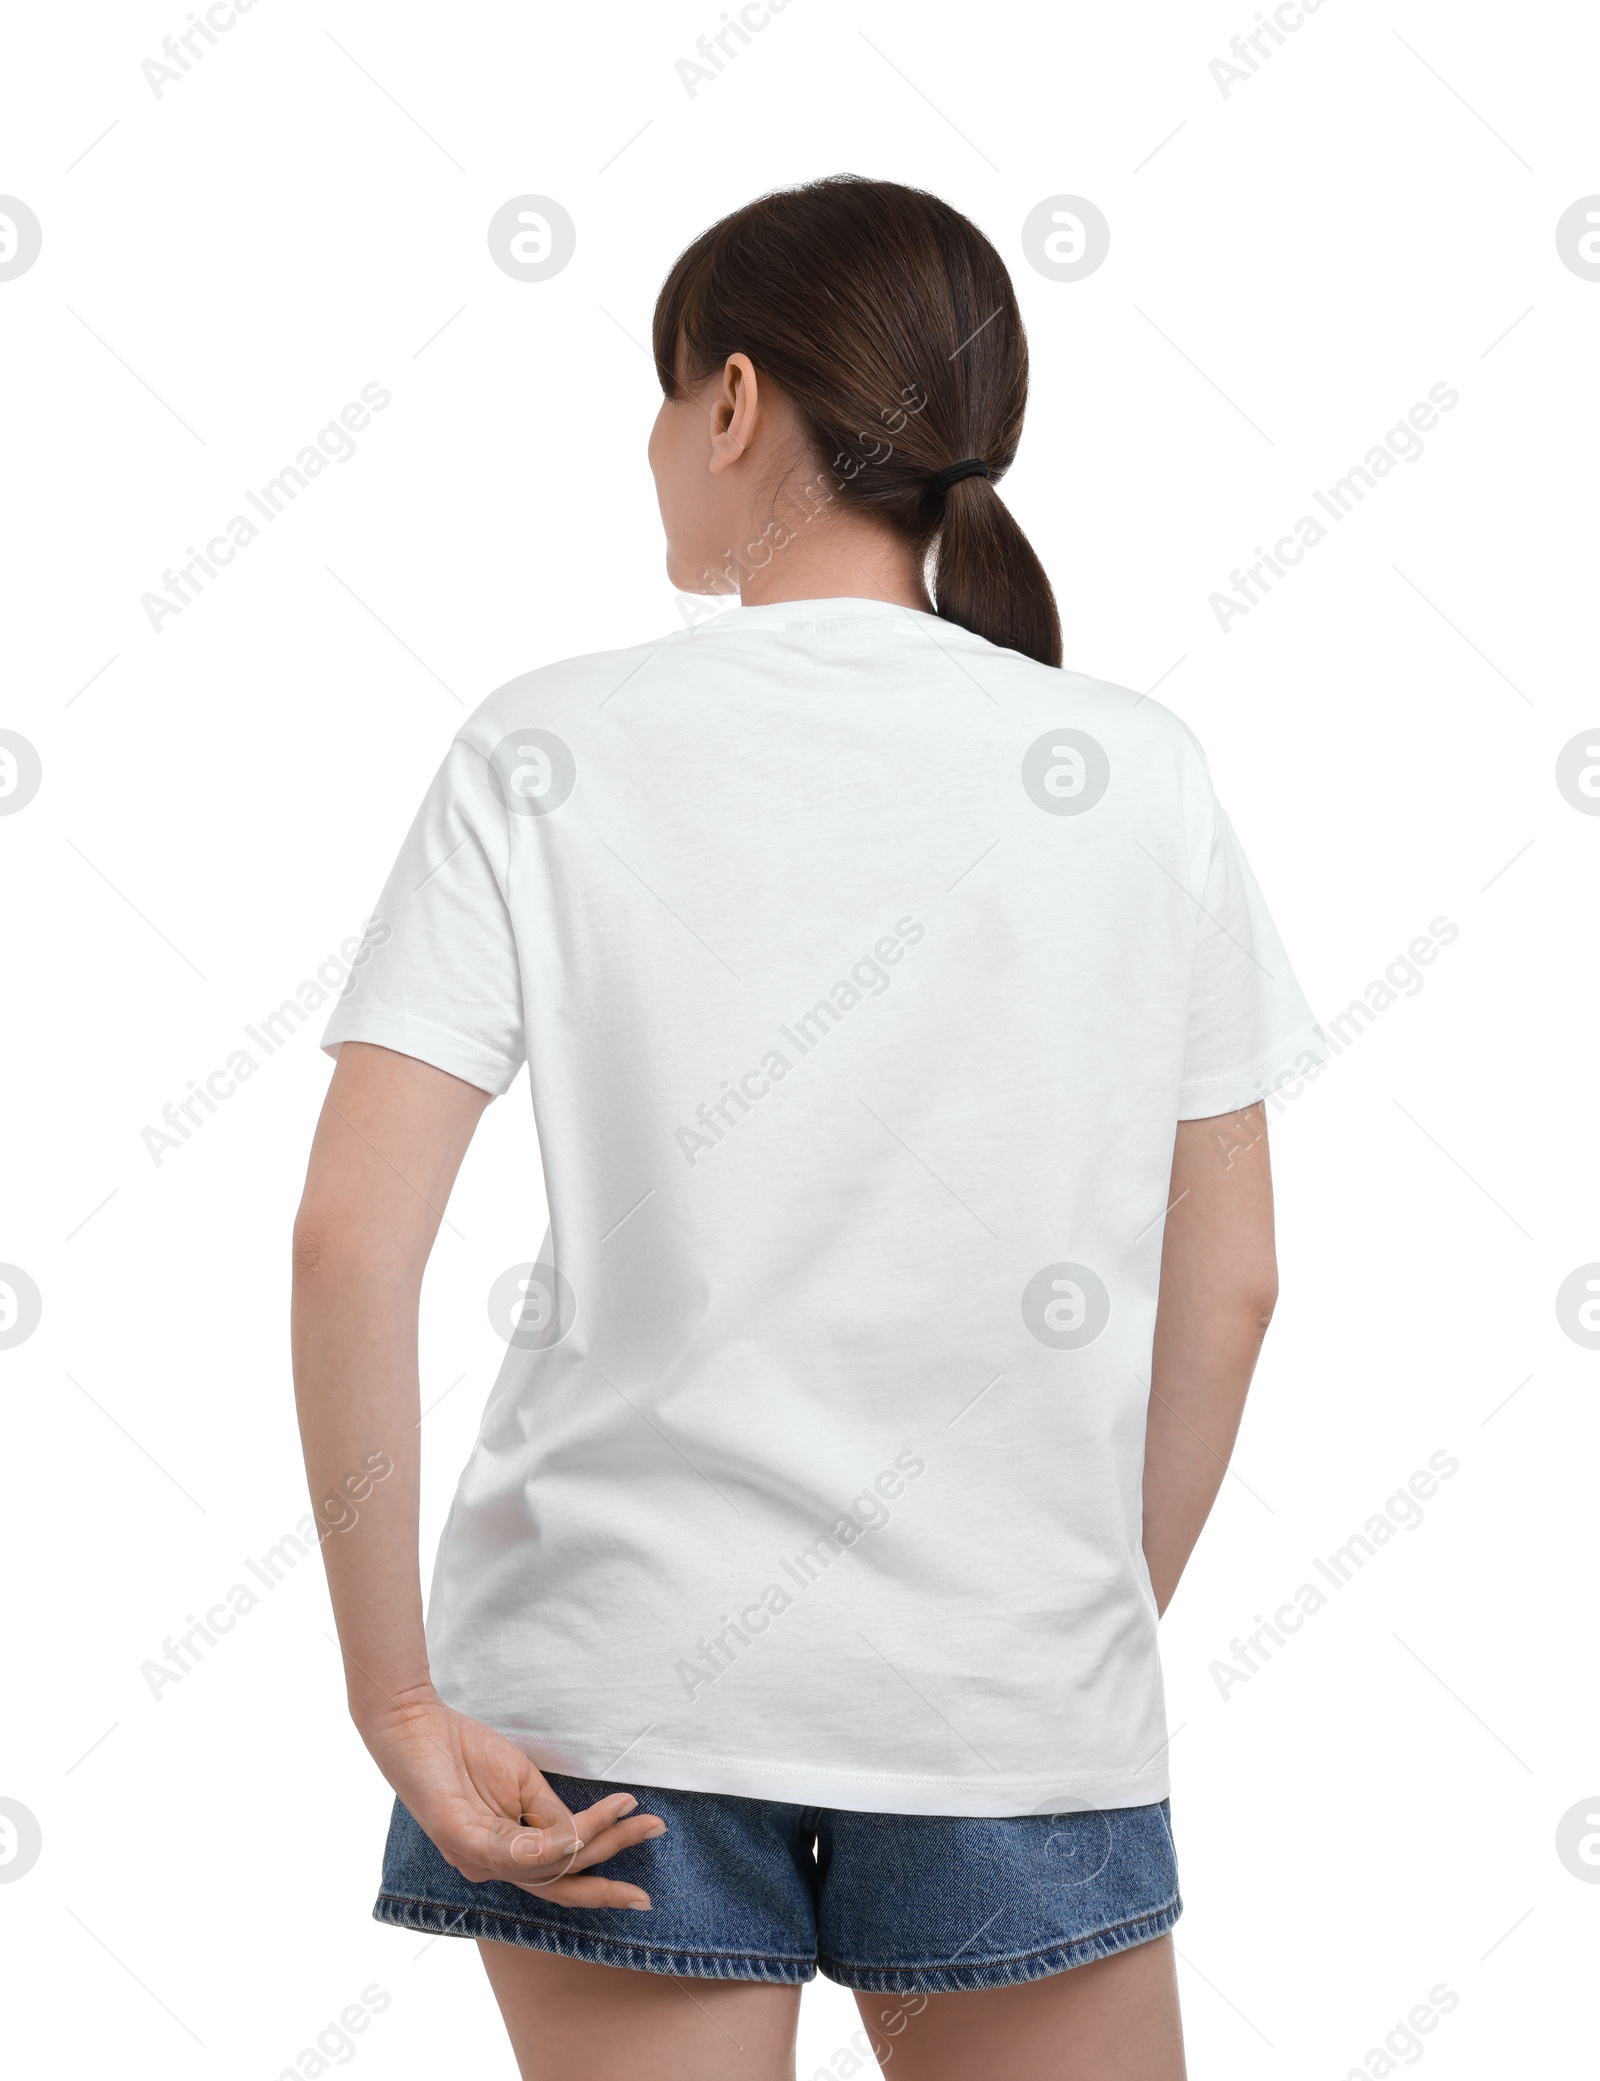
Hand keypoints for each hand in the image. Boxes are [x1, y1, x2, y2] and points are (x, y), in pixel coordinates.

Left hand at [358, 1688, 665, 1908]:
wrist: (415, 1722)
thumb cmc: (464, 1750)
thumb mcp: (522, 1783)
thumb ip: (551, 1815)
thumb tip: (586, 1837)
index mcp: (501, 1854)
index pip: (557, 1875)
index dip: (601, 1875)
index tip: (644, 1855)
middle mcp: (488, 1866)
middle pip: (557, 1886)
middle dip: (607, 1885)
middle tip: (648, 1887)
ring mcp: (475, 1859)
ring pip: (550, 1869)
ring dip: (599, 1844)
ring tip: (634, 1817)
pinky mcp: (464, 1842)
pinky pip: (526, 1852)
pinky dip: (568, 1838)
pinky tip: (592, 1822)